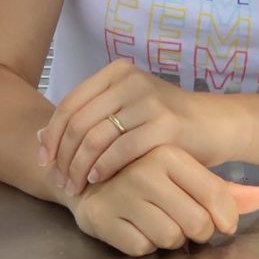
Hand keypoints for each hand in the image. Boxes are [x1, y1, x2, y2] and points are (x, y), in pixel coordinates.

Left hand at [39, 59, 238, 194]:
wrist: (214, 124)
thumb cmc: (165, 120)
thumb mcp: (128, 106)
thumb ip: (93, 115)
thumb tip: (44, 136)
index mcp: (118, 72)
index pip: (71, 102)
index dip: (52, 134)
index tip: (44, 160)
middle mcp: (131, 80)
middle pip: (79, 122)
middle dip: (63, 156)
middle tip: (60, 181)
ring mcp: (148, 100)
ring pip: (96, 138)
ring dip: (79, 168)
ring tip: (76, 187)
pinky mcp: (164, 125)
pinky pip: (121, 150)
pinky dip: (103, 168)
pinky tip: (98, 180)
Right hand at [70, 144, 258, 256]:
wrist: (88, 173)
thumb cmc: (148, 174)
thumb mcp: (187, 173)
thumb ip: (227, 189)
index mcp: (170, 153)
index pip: (217, 197)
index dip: (224, 217)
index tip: (219, 220)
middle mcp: (146, 169)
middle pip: (197, 224)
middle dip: (194, 229)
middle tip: (180, 216)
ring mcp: (122, 193)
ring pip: (170, 239)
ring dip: (168, 236)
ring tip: (154, 216)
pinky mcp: (103, 217)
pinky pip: (142, 248)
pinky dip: (142, 243)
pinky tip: (133, 223)